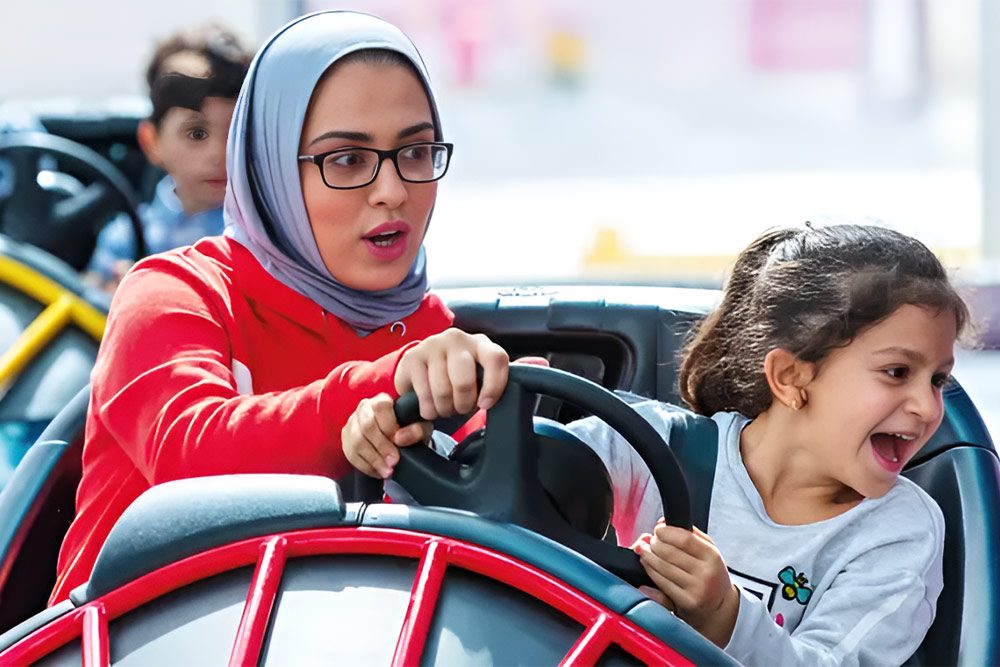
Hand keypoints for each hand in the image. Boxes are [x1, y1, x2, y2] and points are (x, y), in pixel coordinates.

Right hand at [342, 392, 431, 477]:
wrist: (399, 437)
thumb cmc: (410, 429)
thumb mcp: (421, 427)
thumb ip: (416, 429)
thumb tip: (399, 438)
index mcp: (382, 400)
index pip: (381, 408)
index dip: (388, 426)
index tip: (398, 442)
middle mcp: (364, 408)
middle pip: (366, 426)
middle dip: (380, 447)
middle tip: (393, 462)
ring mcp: (352, 423)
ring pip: (356, 442)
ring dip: (373, 460)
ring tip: (387, 471)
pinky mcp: (346, 438)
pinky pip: (350, 454)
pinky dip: (365, 466)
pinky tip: (377, 471)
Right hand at [394, 329, 508, 420]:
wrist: (427, 366)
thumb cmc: (461, 376)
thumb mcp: (480, 377)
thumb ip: (490, 385)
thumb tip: (490, 402)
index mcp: (480, 343)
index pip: (495, 359)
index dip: (493, 386)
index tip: (485, 405)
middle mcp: (456, 338)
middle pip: (463, 381)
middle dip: (463, 404)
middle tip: (461, 409)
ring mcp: (432, 345)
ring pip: (442, 391)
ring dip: (444, 409)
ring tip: (446, 408)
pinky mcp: (412, 357)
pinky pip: (423, 394)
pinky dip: (428, 409)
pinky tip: (431, 406)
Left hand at [634, 522, 738, 646]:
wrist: (720, 609)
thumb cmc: (711, 575)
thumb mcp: (709, 552)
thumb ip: (689, 534)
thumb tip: (662, 522)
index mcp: (712, 557)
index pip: (685, 538)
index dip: (666, 532)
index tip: (658, 529)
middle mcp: (705, 574)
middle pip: (669, 552)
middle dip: (654, 543)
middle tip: (649, 541)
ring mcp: (695, 590)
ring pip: (662, 567)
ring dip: (647, 556)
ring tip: (643, 550)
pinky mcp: (684, 602)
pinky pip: (661, 582)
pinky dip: (650, 571)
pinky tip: (647, 564)